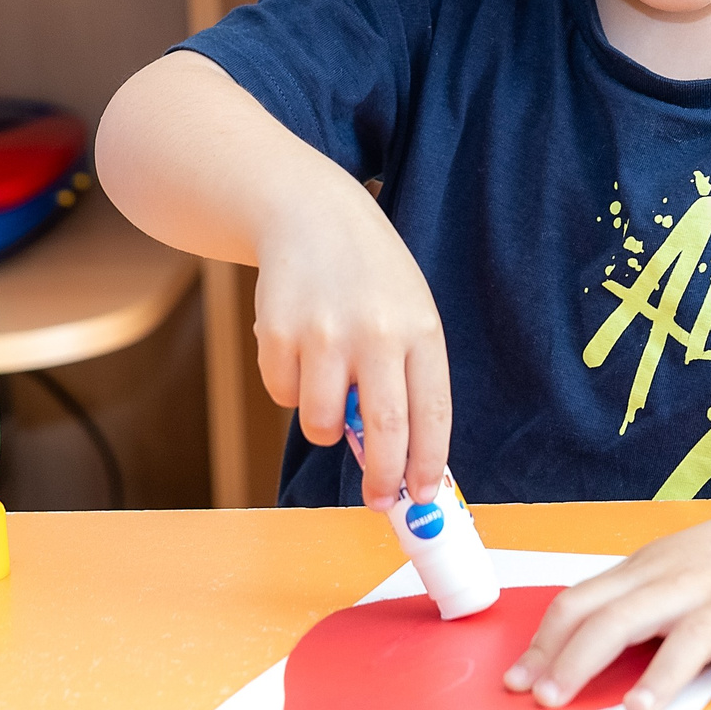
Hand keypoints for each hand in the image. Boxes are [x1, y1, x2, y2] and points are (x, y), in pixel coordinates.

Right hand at [250, 181, 450, 511]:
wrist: (308, 212)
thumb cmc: (368, 275)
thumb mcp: (407, 311)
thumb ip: (408, 376)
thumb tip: (401, 459)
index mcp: (420, 329)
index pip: (432, 414)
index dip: (428, 465)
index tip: (422, 497)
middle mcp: (375, 332)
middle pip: (385, 432)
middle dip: (381, 478)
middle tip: (376, 497)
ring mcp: (323, 333)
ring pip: (321, 424)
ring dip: (323, 427)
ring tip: (328, 388)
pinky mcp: (278, 333)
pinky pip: (283, 396)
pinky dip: (291, 389)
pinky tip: (299, 351)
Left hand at [505, 501, 710, 709]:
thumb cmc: (706, 560)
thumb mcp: (651, 570)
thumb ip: (612, 605)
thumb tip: (553, 652)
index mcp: (641, 575)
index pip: (580, 604)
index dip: (545, 643)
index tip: (518, 681)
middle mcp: (678, 585)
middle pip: (620, 619)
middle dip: (579, 660)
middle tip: (550, 699)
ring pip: (690, 637)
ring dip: (663, 674)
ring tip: (637, 709)